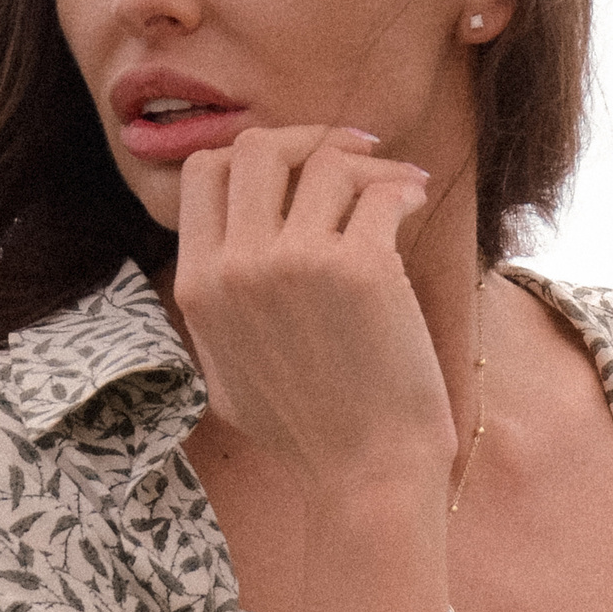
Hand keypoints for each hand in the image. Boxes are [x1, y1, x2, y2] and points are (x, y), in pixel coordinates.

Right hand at [173, 124, 452, 504]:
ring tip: (398, 186)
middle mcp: (237, 266)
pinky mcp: (360, 268)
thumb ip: (216, 299)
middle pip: (258, 148)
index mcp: (198, 284)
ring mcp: (296, 263)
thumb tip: (224, 237)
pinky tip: (414, 204)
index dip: (253, 154)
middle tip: (355, 153)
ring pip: (327, 162)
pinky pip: (380, 192)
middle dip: (309, 139)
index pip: (205, 171)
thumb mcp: (223, 365)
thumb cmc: (305, 426)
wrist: (365, 472)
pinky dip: (403, 189)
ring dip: (370, 165)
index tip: (297, 163)